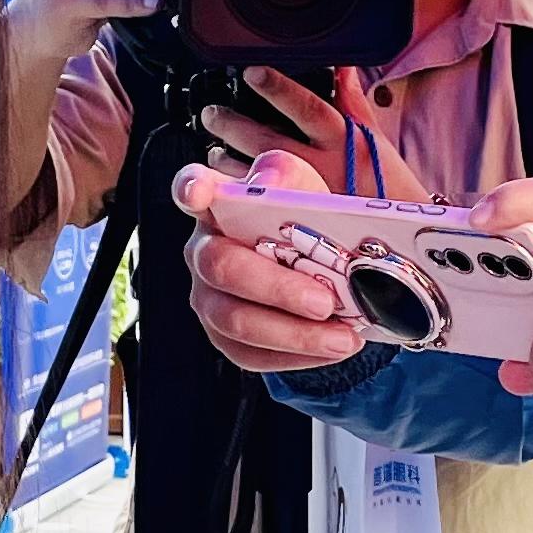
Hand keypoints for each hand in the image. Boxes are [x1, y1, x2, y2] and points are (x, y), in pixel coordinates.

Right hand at [174, 153, 368, 373]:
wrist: (323, 274)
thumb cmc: (305, 229)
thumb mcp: (308, 194)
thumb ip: (290, 178)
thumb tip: (268, 180)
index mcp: (219, 205)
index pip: (191, 187)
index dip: (190, 189)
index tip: (199, 193)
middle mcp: (205, 250)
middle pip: (222, 266)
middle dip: (277, 288)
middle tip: (324, 301)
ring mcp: (210, 297)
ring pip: (236, 320)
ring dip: (295, 332)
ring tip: (342, 336)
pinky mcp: (226, 338)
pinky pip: (251, 354)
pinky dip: (296, 355)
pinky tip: (330, 347)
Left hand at [200, 65, 429, 202]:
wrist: (401, 240)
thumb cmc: (390, 187)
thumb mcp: (375, 140)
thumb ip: (353, 102)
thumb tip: (342, 67)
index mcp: (346, 141)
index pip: (308, 108)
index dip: (279, 89)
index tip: (251, 73)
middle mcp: (325, 168)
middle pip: (269, 141)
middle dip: (233, 125)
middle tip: (211, 114)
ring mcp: (308, 197)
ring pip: (257, 174)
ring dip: (228, 160)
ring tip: (213, 151)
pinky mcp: (298, 223)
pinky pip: (258, 207)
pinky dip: (237, 195)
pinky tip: (224, 187)